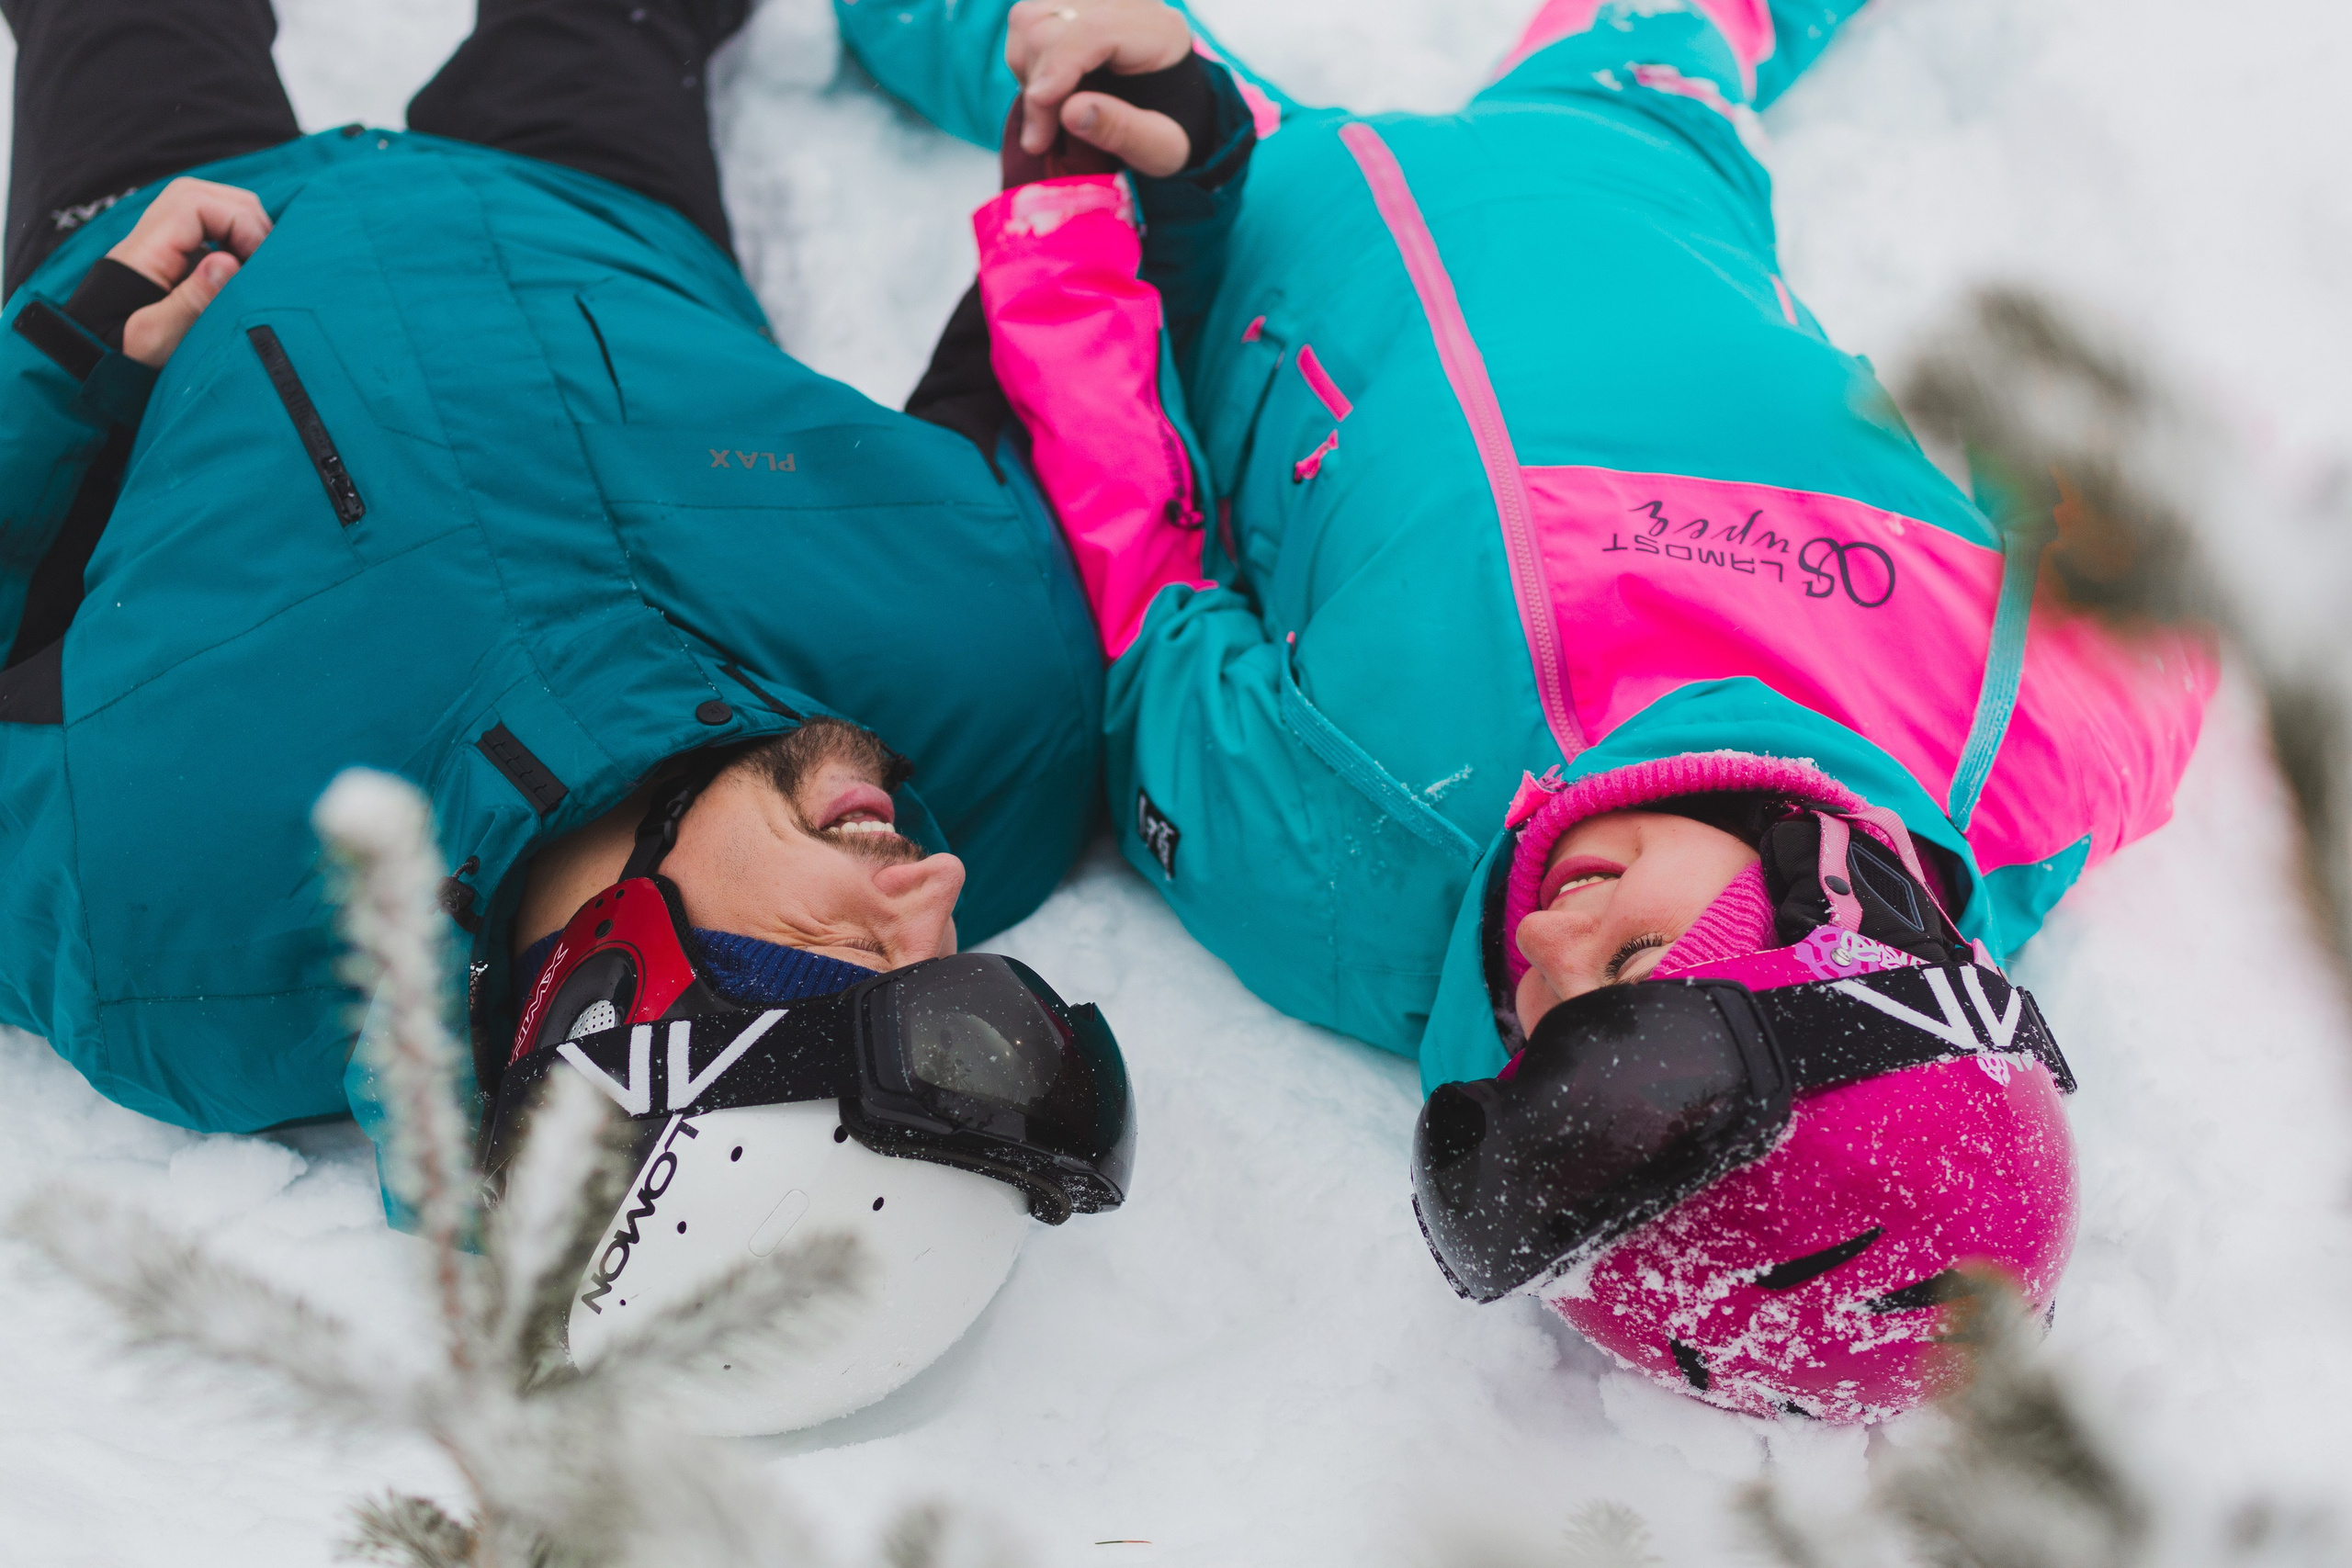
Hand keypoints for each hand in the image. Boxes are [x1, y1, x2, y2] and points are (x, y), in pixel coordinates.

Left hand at [106, 177, 272, 367]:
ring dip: (244, 227)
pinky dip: (237, 239)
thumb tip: (228, 262)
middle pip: (203, 194)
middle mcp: (152, 237)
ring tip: (261, 266)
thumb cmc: (123, 354)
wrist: (94, 358)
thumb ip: (192, 301)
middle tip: (267, 261)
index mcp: (146, 251)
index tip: (259, 261)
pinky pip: (210, 228)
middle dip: (247, 219)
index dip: (239, 222)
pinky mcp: (175, 256)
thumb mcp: (157, 338)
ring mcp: (164, 244)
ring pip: (209, 205)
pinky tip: (247, 269)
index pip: (195, 203)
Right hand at [1006, 0, 1193, 177]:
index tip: (1038, 105)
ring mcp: (1096, 2)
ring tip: (1045, 115)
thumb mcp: (1162, 147)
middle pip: (1055, 22)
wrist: (1173, 111)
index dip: (1059, 66)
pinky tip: (1046, 92)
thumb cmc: (1172, 131)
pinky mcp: (1073, 8)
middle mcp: (1127, 5)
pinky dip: (1024, 60)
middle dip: (1037, 82)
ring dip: (1026, 71)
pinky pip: (1028, 21)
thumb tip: (1071, 112)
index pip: (1096, 30)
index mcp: (1158, 33)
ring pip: (1032, 17)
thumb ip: (1123, 131)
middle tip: (1039, 139)